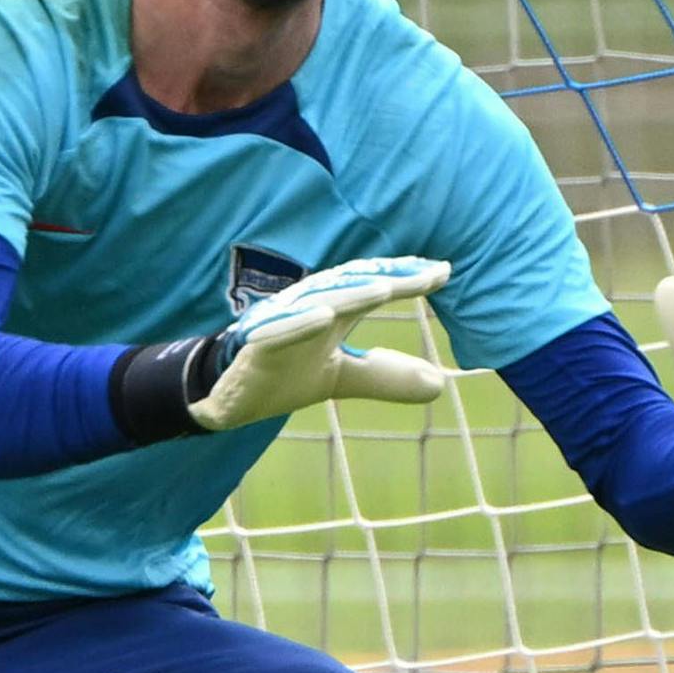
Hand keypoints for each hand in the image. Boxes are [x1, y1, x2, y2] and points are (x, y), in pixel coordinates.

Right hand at [189, 257, 449, 429]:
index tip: (445, 272)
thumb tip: (439, 385)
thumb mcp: (342, 378)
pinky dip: (300, 323)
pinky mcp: (255, 348)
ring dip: (353, 293)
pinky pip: (278, 331)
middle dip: (390, 276)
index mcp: (331, 313)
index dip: (407, 279)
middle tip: (429, 272)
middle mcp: (309, 310)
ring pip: (320, 302)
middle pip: (353, 285)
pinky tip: (324, 316)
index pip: (373, 288)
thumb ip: (385, 376)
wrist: (228, 400)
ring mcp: (281, 326)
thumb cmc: (284, 374)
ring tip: (387, 288)